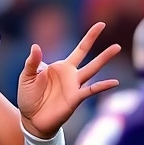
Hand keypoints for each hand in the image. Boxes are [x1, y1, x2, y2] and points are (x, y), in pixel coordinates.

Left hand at [17, 22, 120, 136]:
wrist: (31, 119)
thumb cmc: (29, 97)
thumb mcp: (27, 76)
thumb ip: (32, 62)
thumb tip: (36, 46)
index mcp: (61, 67)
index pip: (80, 49)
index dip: (90, 37)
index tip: (101, 25)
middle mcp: (71, 75)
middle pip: (89, 57)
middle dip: (101, 47)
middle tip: (116, 39)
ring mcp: (75, 86)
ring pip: (93, 70)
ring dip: (104, 59)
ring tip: (117, 47)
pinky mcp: (75, 98)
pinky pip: (91, 90)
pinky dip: (102, 86)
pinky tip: (114, 82)